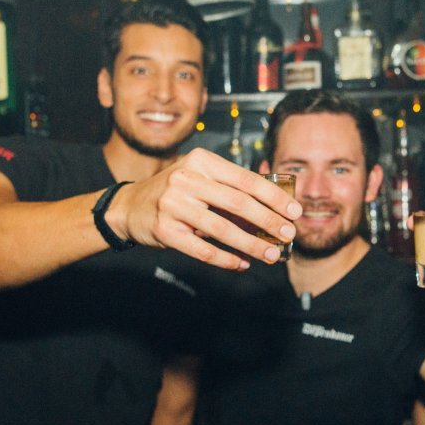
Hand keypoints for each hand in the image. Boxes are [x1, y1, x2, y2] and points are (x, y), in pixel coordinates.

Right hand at [108, 148, 301, 270]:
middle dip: (268, 221)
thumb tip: (274, 209)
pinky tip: (241, 263)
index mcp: (201, 161)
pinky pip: (203, 250)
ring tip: (270, 255)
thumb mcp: (201, 178)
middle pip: (238, 203)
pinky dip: (226, 259)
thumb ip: (231, 189)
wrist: (130, 206)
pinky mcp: (165, 230)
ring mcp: (173, 205)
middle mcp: (186, 179)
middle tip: (288, 235)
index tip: (294, 212)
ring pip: (222, 229)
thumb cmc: (176, 192)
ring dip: (251, 245)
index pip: (246, 180)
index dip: (274, 197)